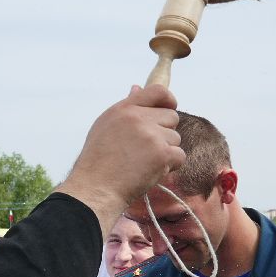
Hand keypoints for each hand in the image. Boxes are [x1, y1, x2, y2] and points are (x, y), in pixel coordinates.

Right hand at [57, 85, 184, 225]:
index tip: (170, 108)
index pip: (157, 91)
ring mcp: (151, 135)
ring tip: (143, 162)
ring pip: (176, 138)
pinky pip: (180, 156)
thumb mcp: (105, 125)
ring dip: (166, 152)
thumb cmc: (97, 161)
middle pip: (172, 117)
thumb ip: (126, 108)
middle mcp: (138, 118)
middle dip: (165, 132)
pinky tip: (150, 171)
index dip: (169, 100)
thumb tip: (137, 88)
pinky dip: (170, 166)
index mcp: (124, 109)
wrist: (95, 188)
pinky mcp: (161, 154)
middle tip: (147, 148)